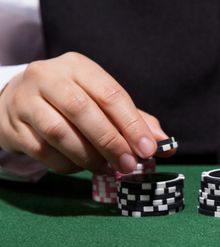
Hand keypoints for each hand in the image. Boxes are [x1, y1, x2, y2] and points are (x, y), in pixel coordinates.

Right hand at [0, 52, 173, 173]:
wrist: (18, 103)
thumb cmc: (71, 104)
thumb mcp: (102, 102)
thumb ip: (135, 122)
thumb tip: (166, 145)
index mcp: (78, 67)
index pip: (110, 94)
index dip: (132, 124)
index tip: (149, 149)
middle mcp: (48, 76)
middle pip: (83, 110)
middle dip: (111, 142)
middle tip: (129, 165)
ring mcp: (25, 100)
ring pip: (60, 133)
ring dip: (89, 157)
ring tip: (107, 169)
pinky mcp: (12, 125)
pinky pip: (44, 151)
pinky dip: (68, 164)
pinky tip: (81, 167)